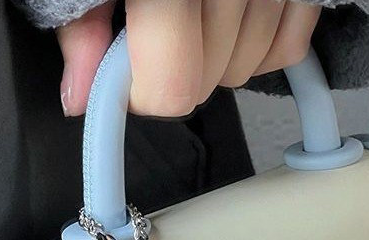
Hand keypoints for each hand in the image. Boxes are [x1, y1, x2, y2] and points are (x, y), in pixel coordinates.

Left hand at [57, 0, 320, 116]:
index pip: (172, 85)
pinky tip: (233, 15)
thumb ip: (81, 21)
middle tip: (154, 34)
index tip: (125, 77)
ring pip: (248, 66)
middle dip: (176, 72)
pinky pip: (289, 44)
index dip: (143, 94)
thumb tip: (79, 94)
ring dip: (217, 57)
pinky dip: (261, 44)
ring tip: (193, 16)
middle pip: (208, 80)